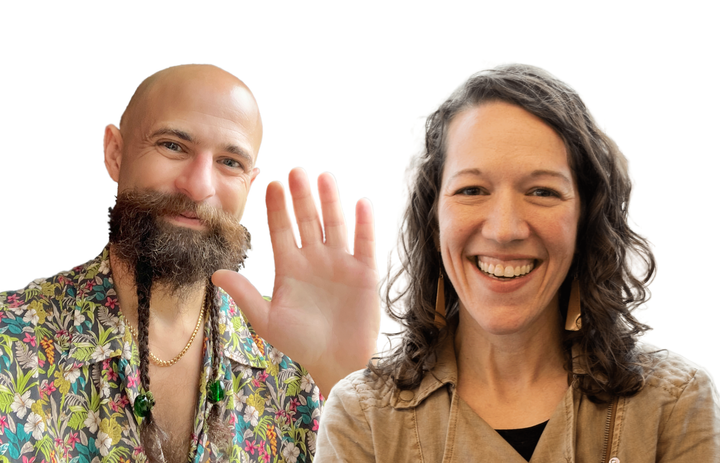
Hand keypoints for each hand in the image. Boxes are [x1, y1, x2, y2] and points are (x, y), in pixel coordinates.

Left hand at [213, 167, 379, 395]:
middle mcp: (314, 259)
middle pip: (307, 220)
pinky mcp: (364, 272)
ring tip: (325, 176)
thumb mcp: (268, 320)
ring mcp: (340, 263)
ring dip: (330, 201)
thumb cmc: (301, 343)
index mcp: (290, 267)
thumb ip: (245, 295)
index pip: (280, 230)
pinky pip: (364, 243)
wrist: (337, 362)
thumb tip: (216, 273)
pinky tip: (361, 201)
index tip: (270, 182)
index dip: (276, 207)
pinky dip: (363, 223)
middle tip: (296, 170)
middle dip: (301, 196)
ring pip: (335, 224)